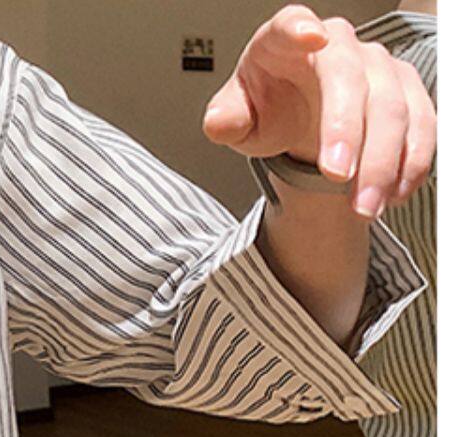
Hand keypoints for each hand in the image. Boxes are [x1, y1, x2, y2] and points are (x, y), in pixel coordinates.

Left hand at [203, 4, 435, 219]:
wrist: (297, 118)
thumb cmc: (264, 108)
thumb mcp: (236, 117)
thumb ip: (226, 119)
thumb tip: (221, 123)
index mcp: (285, 39)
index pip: (291, 23)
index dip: (300, 27)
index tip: (309, 36)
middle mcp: (337, 43)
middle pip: (352, 79)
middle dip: (349, 131)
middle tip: (336, 177)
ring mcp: (377, 64)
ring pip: (393, 107)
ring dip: (382, 161)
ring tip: (363, 207)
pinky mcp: (406, 90)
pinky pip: (421, 123)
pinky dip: (410, 162)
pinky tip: (393, 195)